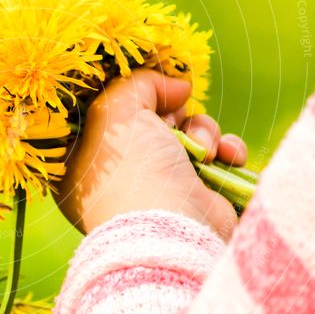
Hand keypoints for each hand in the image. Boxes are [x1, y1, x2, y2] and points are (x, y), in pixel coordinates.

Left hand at [54, 69, 247, 239]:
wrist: (172, 229)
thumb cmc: (132, 171)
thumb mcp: (116, 109)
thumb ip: (138, 83)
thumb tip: (179, 87)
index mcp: (87, 162)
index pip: (111, 118)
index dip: (134, 101)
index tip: (147, 96)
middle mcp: (122, 177)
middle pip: (155, 121)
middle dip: (174, 115)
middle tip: (175, 125)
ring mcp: (163, 189)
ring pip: (191, 135)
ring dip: (204, 131)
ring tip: (204, 152)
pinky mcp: (200, 198)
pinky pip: (218, 159)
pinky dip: (227, 152)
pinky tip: (227, 158)